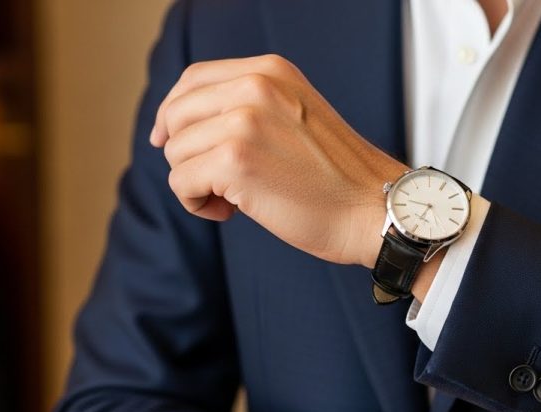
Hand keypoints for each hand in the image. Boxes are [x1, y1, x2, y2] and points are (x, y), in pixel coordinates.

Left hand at [151, 54, 405, 266]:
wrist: (373, 210)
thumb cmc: (336, 177)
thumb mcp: (295, 115)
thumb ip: (248, 106)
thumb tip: (178, 124)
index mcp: (269, 71)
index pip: (193, 80)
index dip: (173, 113)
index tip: (167, 140)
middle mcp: (254, 86)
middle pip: (177, 115)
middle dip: (185, 152)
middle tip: (218, 182)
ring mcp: (243, 122)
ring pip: (175, 152)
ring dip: (196, 182)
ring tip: (236, 199)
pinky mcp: (234, 161)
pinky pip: (181, 182)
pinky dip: (198, 204)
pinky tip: (233, 212)